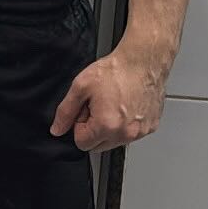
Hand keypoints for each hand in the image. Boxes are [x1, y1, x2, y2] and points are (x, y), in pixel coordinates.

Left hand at [48, 48, 166, 153]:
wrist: (142, 62)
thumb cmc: (115, 71)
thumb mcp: (81, 86)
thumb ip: (66, 111)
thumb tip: (57, 129)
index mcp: (106, 126)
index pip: (82, 143)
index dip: (79, 125)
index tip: (85, 109)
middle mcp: (125, 134)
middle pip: (98, 146)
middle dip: (94, 129)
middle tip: (98, 105)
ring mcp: (140, 133)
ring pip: (115, 141)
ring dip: (110, 128)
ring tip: (113, 104)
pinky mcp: (150, 128)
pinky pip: (131, 135)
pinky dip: (126, 124)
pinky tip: (126, 105)